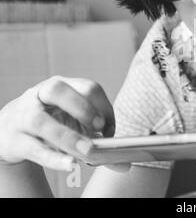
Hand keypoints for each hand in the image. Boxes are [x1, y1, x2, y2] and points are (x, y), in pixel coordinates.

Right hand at [0, 76, 114, 170]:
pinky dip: (53, 158)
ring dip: (67, 136)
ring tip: (87, 151)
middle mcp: (40, 95)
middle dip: (82, 108)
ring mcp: (24, 115)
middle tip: (99, 127)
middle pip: (58, 90)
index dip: (103, 106)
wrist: (11, 132)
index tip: (110, 129)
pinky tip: (70, 165)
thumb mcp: (75, 126)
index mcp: (63, 86)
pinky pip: (33, 148)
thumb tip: (125, 165)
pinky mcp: (14, 139)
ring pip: (40, 120)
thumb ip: (99, 143)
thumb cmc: (52, 124)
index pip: (87, 87)